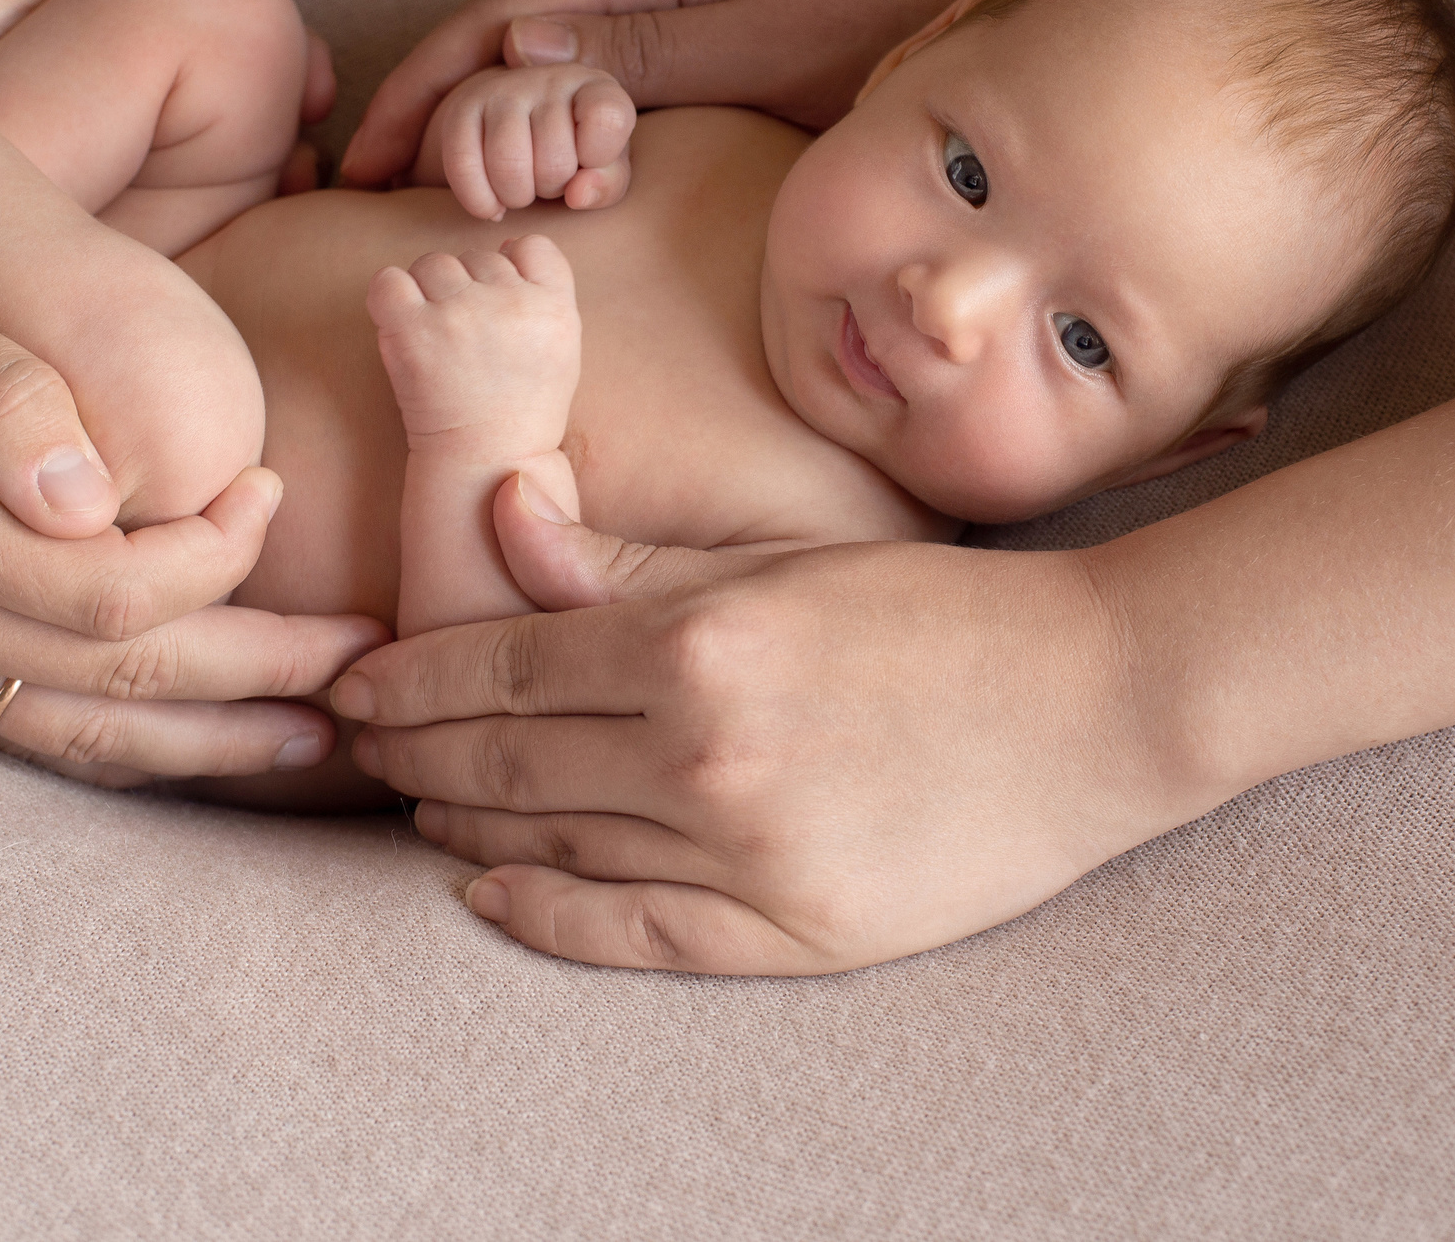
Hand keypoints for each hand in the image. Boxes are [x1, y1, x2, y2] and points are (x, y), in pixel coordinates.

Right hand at [0, 263, 385, 782]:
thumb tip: (96, 489)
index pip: (119, 591)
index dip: (219, 557)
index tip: (272, 490)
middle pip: (127, 679)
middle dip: (262, 675)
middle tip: (372, 658)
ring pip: (86, 735)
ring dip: (212, 739)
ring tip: (321, 737)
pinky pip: (30, 735)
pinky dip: (126, 745)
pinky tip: (191, 742)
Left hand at [329, 476, 1214, 973]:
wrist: (1098, 702)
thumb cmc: (938, 614)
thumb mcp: (781, 561)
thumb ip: (629, 558)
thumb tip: (499, 520)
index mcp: (696, 639)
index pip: (497, 667)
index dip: (409, 681)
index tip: (357, 684)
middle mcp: (703, 750)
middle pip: (501, 762)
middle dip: (408, 754)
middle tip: (356, 748)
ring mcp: (746, 852)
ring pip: (550, 849)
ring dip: (461, 829)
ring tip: (416, 808)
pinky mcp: (794, 930)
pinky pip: (630, 934)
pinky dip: (543, 917)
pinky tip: (489, 895)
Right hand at [344, 0, 1028, 187]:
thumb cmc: (886, 20)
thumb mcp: (767, 42)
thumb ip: (651, 52)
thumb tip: (518, 58)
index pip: (495, 24)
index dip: (420, 88)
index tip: (363, 156)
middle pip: (494, 41)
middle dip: (421, 106)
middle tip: (358, 187)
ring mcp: (664, 8)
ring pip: (531, 66)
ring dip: (465, 119)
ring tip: (407, 190)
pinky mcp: (692, 44)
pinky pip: (582, 87)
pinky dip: (527, 125)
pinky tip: (507, 173)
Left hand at [369, 236, 580, 454]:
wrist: (487, 461)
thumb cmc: (522, 408)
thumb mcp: (563, 347)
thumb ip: (545, 293)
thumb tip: (503, 245)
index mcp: (555, 306)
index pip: (532, 245)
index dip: (512, 266)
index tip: (501, 302)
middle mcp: (509, 303)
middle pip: (476, 256)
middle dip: (467, 288)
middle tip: (464, 339)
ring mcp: (459, 313)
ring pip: (433, 263)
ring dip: (428, 292)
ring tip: (434, 337)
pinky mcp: (412, 329)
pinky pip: (388, 280)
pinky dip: (389, 297)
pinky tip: (401, 326)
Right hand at [413, 65, 635, 219]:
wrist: (523, 135)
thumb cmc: (575, 157)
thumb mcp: (604, 171)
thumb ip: (606, 183)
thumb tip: (577, 194)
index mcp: (597, 86)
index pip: (608, 119)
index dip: (600, 157)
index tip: (590, 161)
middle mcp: (550, 77)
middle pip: (556, 162)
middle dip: (553, 188)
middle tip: (551, 179)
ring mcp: (504, 88)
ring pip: (508, 164)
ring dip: (517, 196)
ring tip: (524, 188)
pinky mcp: (463, 107)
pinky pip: (463, 163)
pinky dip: (480, 200)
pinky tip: (493, 205)